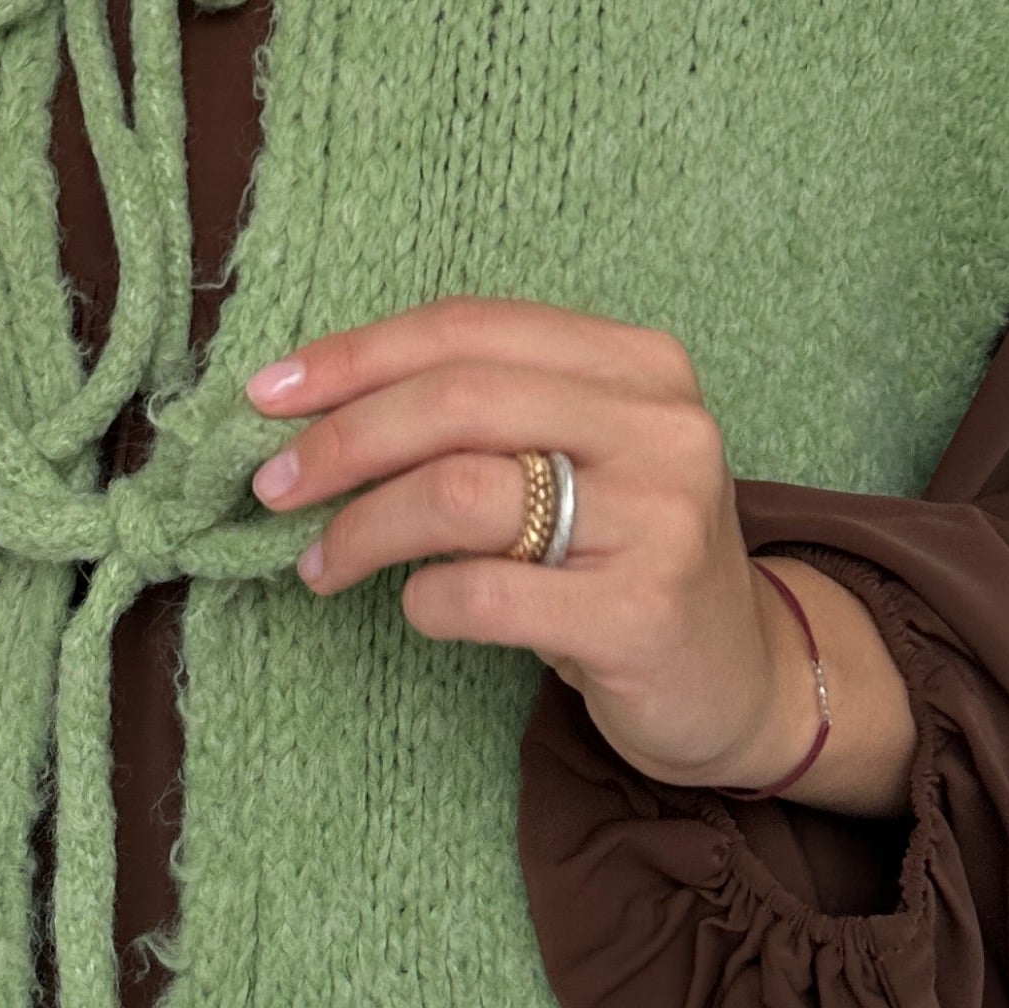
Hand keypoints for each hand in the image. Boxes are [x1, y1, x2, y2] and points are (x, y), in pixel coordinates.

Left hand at [244, 299, 914, 816]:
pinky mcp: (642, 614)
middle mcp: (661, 425)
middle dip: (343, 439)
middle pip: (458, 400)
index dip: (357, 355)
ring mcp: (661, 518)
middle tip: (271, 485)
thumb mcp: (576, 458)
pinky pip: (483, 593)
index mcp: (638, 363)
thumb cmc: (624, 558)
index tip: (268, 395)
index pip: (470, 328)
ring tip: (320, 562)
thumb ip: (479, 418)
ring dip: (362, 527)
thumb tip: (311, 409)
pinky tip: (422, 611)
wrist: (741, 679)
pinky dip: (424, 603)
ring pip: (460, 493)